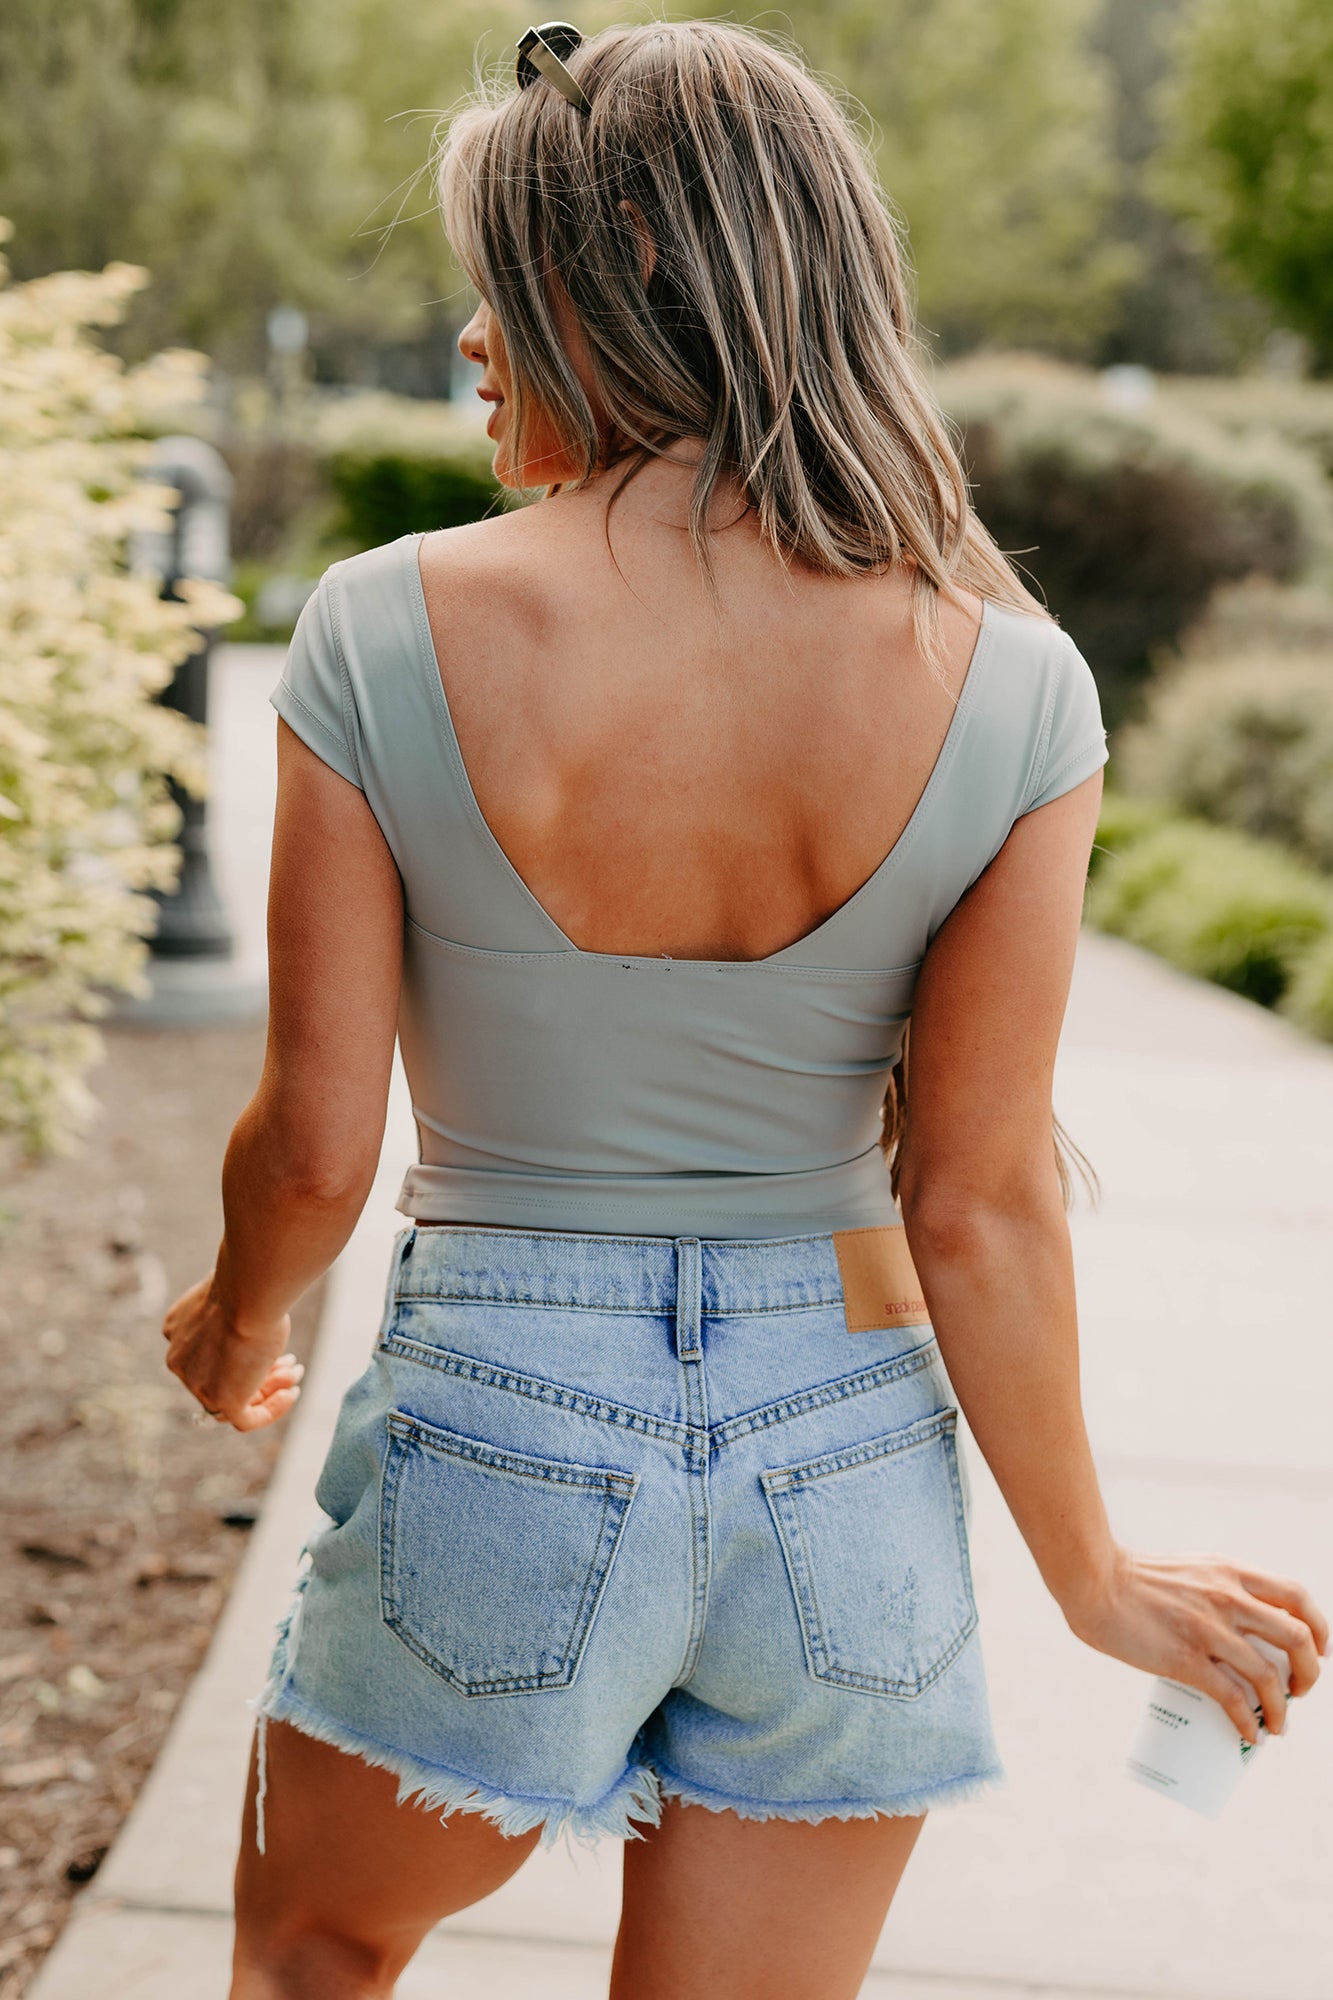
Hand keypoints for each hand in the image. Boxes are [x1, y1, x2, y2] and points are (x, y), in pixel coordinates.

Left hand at [162, 1274, 303, 1431]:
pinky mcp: (221, 1401)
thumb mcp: (233, 1296)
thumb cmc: (247, 1284)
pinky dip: (270, 1410)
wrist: (249, 1292)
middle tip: (290, 1361)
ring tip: (296, 1371)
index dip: (239, 1352)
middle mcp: (179, 1360)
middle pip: (221, 1377)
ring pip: (234, 1398)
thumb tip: (251, 1319)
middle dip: (259, 1369)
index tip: (266, 1343)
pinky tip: (291, 1394)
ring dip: (270, 1387)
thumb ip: (232, 1313)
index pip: (206, 1356)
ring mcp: (197, 1383)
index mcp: (176, 1331)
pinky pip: (246, 1419)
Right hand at [1063, 1545, 1328, 1743]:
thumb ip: (1215, 1588)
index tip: (1319, 1650)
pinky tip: (1249, 1734)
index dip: (1320, 1627)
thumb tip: (1235, 1628)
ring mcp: (1208, 1628)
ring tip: (1278, 1725)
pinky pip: (1232, 1698)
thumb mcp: (1190, 1570)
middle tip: (1300, 1692)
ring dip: (1283, 1709)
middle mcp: (1227, 1597)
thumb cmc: (1132, 1578)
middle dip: (1310, 1673)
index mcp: (1230, 1572)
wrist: (1092, 1580)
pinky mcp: (1185, 1658)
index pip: (1296, 1596)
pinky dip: (1248, 1722)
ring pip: (1269, 1676)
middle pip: (1297, 1638)